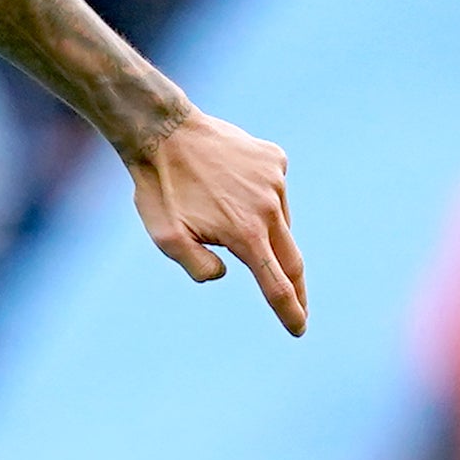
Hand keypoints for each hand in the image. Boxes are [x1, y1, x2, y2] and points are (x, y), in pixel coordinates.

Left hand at [128, 110, 306, 336]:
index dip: (289, 310)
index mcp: (246, 234)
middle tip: (299, 307)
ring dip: (263, 230)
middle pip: (292, 259)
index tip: (298, 328)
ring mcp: (275, 180)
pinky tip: (230, 185)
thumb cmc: (160, 189)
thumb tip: (225, 273)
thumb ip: (197, 266)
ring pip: (280, 221)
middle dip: (296, 288)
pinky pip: (274, 189)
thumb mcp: (165, 238)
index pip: (276, 284)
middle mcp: (269, 208)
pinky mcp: (274, 159)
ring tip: (224, 215)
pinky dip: (260, 197)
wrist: (163, 131)